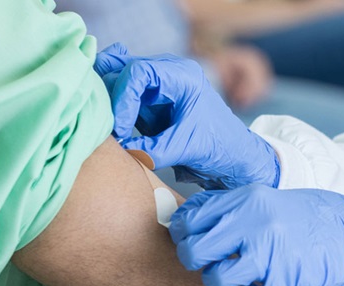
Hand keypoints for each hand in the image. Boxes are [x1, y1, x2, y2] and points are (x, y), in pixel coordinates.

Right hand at [92, 44, 279, 189]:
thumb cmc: (219, 146)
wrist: (234, 156)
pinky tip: (112, 129)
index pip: (138, 71)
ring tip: (111, 129)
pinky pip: (122, 97)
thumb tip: (121, 149)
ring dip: (109, 103)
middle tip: (110, 127)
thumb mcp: (186, 149)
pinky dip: (113, 109)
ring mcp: (156, 86)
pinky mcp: (149, 102)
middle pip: (123, 70)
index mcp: (182, 76)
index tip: (121, 127)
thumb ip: (153, 150)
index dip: (123, 96)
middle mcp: (167, 73)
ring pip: (118, 80)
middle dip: (112, 97)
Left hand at [169, 185, 343, 285]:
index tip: (193, 241)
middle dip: (196, 262)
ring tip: (237, 277)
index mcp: (244, 200)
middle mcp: (253, 224)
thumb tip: (182, 221)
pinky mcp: (284, 283)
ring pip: (214, 280)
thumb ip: (224, 208)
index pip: (188, 221)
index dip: (183, 236)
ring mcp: (269, 254)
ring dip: (220, 282)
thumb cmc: (299, 219)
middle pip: (193, 252)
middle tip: (212, 262)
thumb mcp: (262, 200)